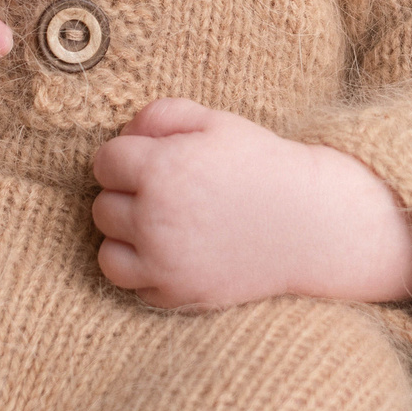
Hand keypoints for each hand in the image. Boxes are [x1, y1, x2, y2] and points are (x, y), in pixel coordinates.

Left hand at [89, 98, 411, 309]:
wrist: (308, 223)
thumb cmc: (260, 165)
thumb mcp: (215, 122)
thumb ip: (161, 115)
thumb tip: (123, 136)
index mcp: (161, 170)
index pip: (104, 162)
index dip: (126, 157)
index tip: (154, 160)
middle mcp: (155, 219)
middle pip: (103, 207)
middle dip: (127, 195)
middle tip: (166, 192)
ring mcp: (164, 263)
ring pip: (107, 250)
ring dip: (127, 236)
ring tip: (161, 225)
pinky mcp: (177, 295)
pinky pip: (132, 284)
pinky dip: (145, 271)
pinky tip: (174, 252)